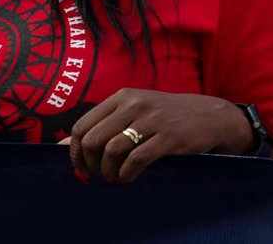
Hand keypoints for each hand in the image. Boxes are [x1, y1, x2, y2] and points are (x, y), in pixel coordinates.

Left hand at [69, 89, 254, 182]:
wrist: (209, 116)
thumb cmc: (166, 116)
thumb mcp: (134, 112)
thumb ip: (102, 125)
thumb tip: (62, 148)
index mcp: (123, 96)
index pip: (82, 126)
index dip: (75, 152)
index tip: (82, 166)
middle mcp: (135, 104)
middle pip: (93, 140)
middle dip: (90, 165)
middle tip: (100, 174)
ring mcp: (153, 119)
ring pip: (112, 151)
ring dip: (108, 171)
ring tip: (115, 176)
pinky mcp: (169, 137)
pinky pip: (136, 160)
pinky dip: (127, 174)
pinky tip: (130, 176)